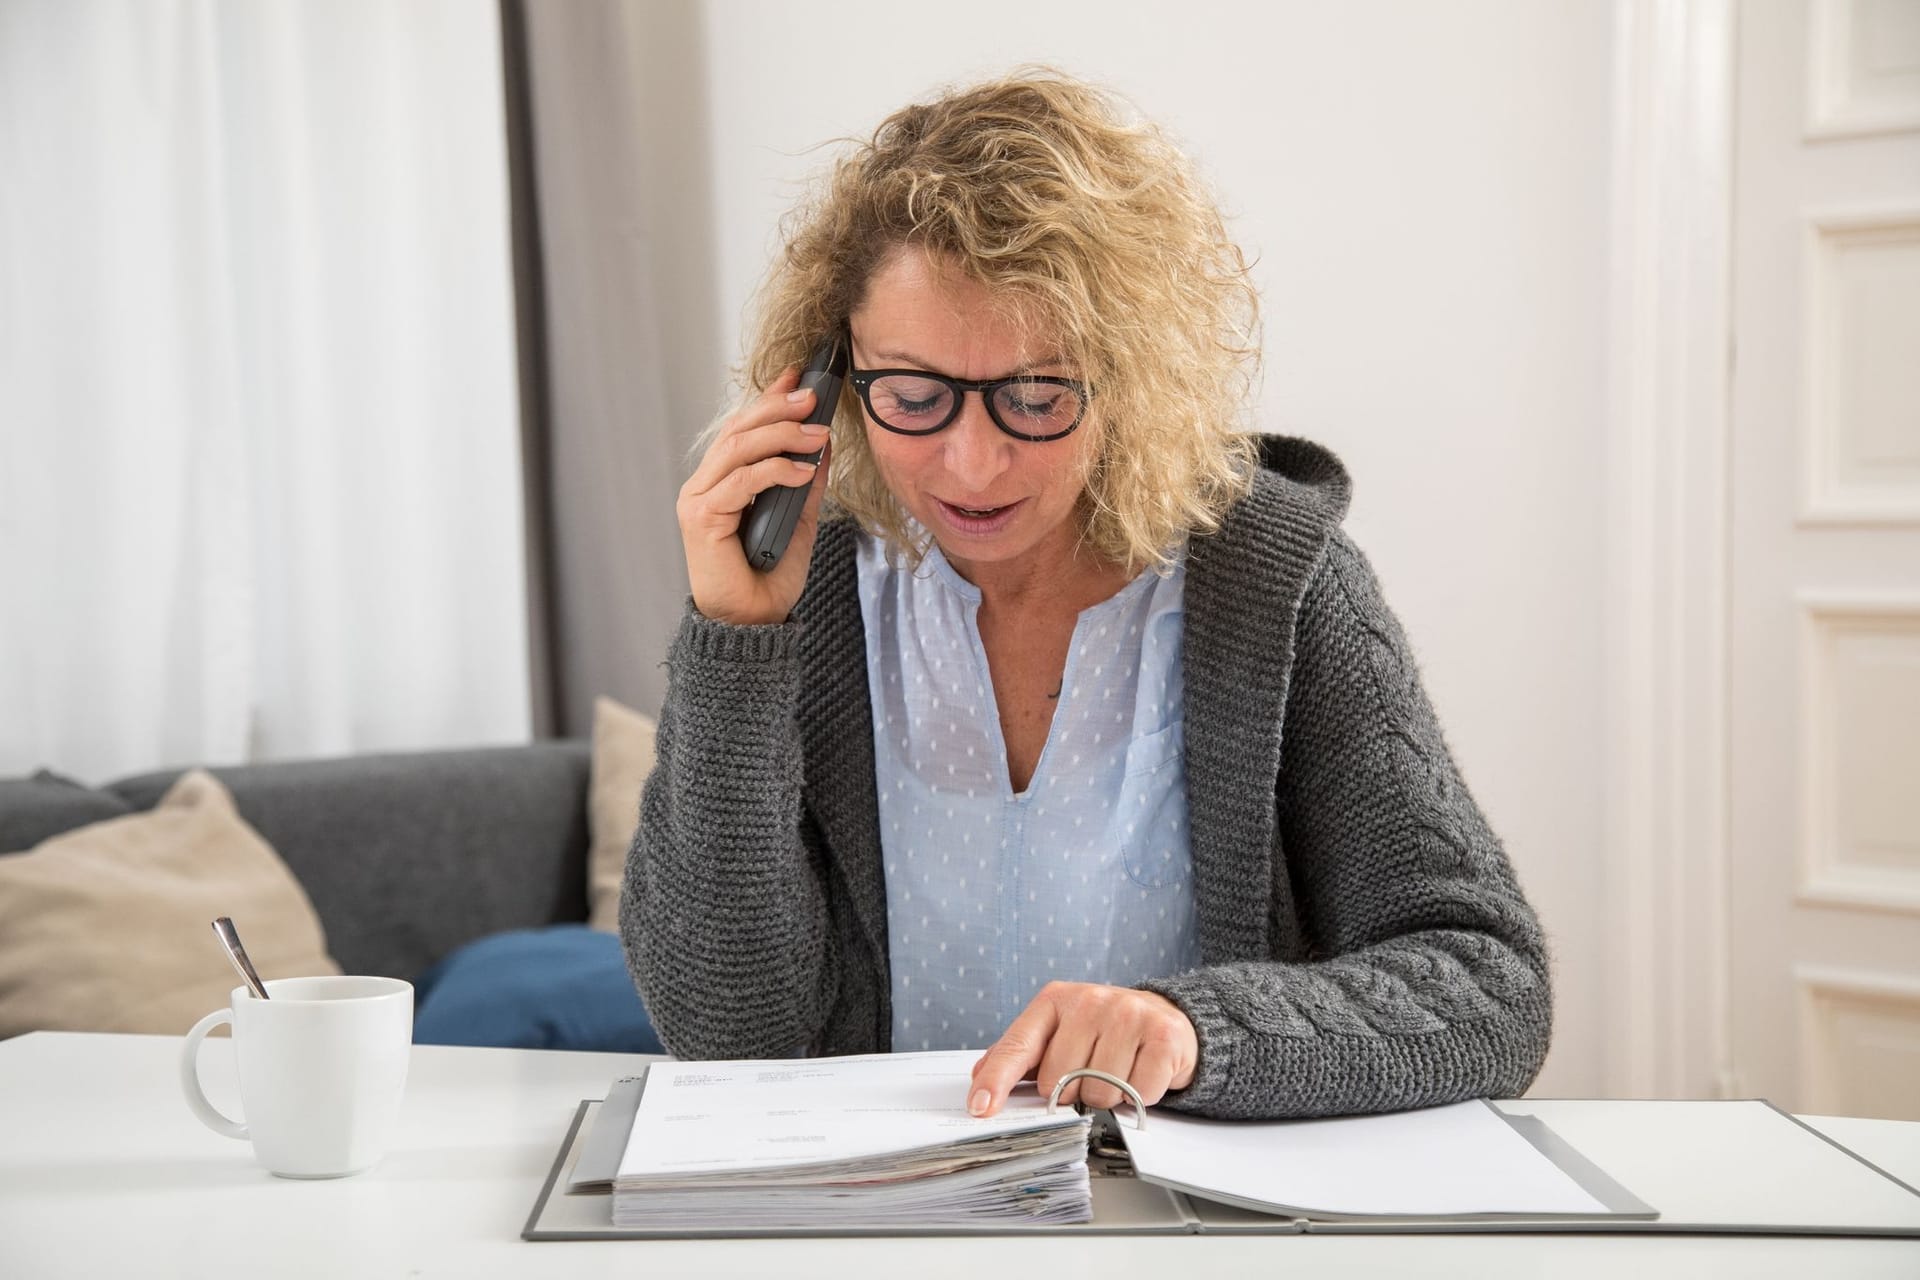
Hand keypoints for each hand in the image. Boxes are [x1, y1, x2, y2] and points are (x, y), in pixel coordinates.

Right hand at [676, 367, 833, 625]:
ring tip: (817, 433)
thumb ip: (806, 481)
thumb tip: (824, 442)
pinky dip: (776, 471)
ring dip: (781, 435)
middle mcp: (704, 485)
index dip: (768, 399)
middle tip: (813, 396)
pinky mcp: (701, 517)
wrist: (753, 623)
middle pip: (737, 430)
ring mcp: (698, 499)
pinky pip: (742, 482)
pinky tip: (804, 471)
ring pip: (738, 449)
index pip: (742, 428)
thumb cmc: (770, 575)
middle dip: (777, 408)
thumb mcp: (800, 518)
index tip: (799, 375)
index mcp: (722, 482)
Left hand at [967, 982, 1197, 1117]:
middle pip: (1059, 1080)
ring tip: (1116, 1073)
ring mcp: (1128, 1015)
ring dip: (1107, 1096)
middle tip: (1089, 1073)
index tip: (981, 1107)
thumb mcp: (1058, 1032)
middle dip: (1072, 1091)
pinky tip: (1140, 1073)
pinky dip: (1139, 1096)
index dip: (997, 1081)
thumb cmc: (1103, 1029)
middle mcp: (1089, 1001)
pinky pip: (1138, 1094)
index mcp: (1055, 1001)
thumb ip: (1019, 1054)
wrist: (1164, 1016)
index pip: (1017, 1047)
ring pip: (1099, 1092)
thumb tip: (980, 1078)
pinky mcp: (1162, 1035)